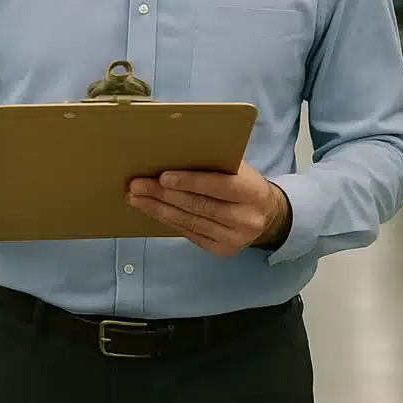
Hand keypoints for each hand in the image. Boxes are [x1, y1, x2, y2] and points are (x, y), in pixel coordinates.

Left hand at [126, 161, 289, 257]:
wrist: (267, 214)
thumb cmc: (243, 182)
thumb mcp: (238, 168)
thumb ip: (214, 162)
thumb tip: (172, 153)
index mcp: (252, 191)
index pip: (218, 186)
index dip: (189, 182)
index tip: (162, 177)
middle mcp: (246, 218)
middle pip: (198, 206)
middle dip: (162, 195)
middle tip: (136, 186)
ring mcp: (234, 238)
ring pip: (189, 222)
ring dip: (158, 209)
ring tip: (135, 198)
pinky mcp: (222, 250)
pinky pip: (189, 234)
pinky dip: (168, 221)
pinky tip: (151, 210)